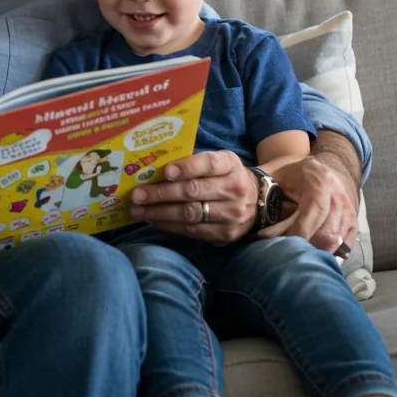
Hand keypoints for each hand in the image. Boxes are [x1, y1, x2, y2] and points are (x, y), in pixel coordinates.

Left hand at [128, 150, 257, 244]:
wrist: (260, 202)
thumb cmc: (226, 177)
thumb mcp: (220, 162)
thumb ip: (194, 163)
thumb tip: (155, 169)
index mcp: (230, 165)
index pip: (209, 164)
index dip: (187, 167)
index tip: (166, 171)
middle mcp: (234, 189)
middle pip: (193, 192)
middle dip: (161, 193)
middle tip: (136, 195)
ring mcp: (231, 214)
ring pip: (190, 214)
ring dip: (159, 213)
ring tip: (138, 210)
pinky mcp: (226, 234)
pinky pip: (192, 230)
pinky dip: (169, 225)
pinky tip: (153, 220)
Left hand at [260, 156, 358, 253]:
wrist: (320, 171)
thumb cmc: (292, 177)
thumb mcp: (278, 178)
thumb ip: (270, 199)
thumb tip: (260, 231)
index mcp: (320, 180)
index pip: (315, 210)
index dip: (300, 231)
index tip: (284, 244)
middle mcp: (339, 195)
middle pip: (328, 231)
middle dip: (306, 245)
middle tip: (288, 251)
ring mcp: (349, 210)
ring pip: (336, 241)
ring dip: (315, 251)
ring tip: (298, 253)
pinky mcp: (353, 222)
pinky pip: (344, 246)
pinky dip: (328, 253)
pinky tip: (313, 253)